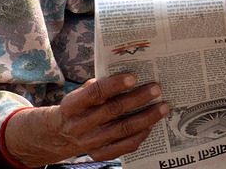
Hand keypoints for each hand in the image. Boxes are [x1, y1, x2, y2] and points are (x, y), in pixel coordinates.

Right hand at [3, 73, 168, 164]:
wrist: (62, 132)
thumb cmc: (82, 104)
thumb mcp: (83, 91)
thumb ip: (102, 84)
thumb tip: (132, 72)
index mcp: (72, 105)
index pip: (94, 93)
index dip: (115, 84)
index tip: (134, 77)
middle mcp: (79, 125)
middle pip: (112, 111)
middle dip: (138, 99)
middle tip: (156, 89)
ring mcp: (88, 142)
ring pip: (121, 130)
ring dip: (146, 118)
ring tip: (163, 107)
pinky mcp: (98, 154)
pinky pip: (123, 147)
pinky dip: (139, 136)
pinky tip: (151, 125)